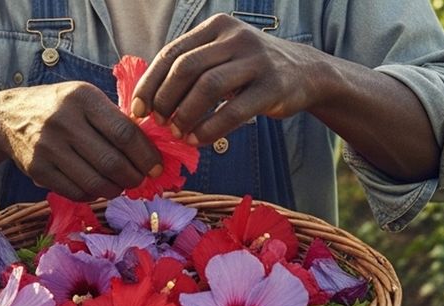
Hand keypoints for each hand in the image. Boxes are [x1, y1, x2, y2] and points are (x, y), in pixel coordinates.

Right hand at [0, 82, 162, 200]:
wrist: (9, 117)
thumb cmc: (59, 107)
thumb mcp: (84, 97)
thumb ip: (115, 117)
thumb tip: (153, 149)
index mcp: (82, 98)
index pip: (125, 133)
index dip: (146, 155)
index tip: (157, 166)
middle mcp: (63, 121)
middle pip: (112, 162)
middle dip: (135, 177)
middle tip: (142, 179)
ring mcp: (48, 147)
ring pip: (95, 182)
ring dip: (116, 189)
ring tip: (122, 184)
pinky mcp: (37, 169)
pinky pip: (76, 192)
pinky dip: (94, 194)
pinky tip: (99, 186)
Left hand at [131, 13, 330, 145]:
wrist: (306, 72)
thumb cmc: (252, 69)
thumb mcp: (223, 55)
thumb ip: (191, 68)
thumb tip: (148, 100)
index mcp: (216, 26)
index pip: (172, 52)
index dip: (150, 83)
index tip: (138, 108)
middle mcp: (236, 37)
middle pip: (186, 67)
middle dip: (165, 99)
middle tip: (158, 123)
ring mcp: (256, 59)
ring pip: (208, 86)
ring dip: (186, 114)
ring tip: (177, 132)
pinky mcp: (273, 85)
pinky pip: (235, 110)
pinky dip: (212, 128)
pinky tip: (200, 140)